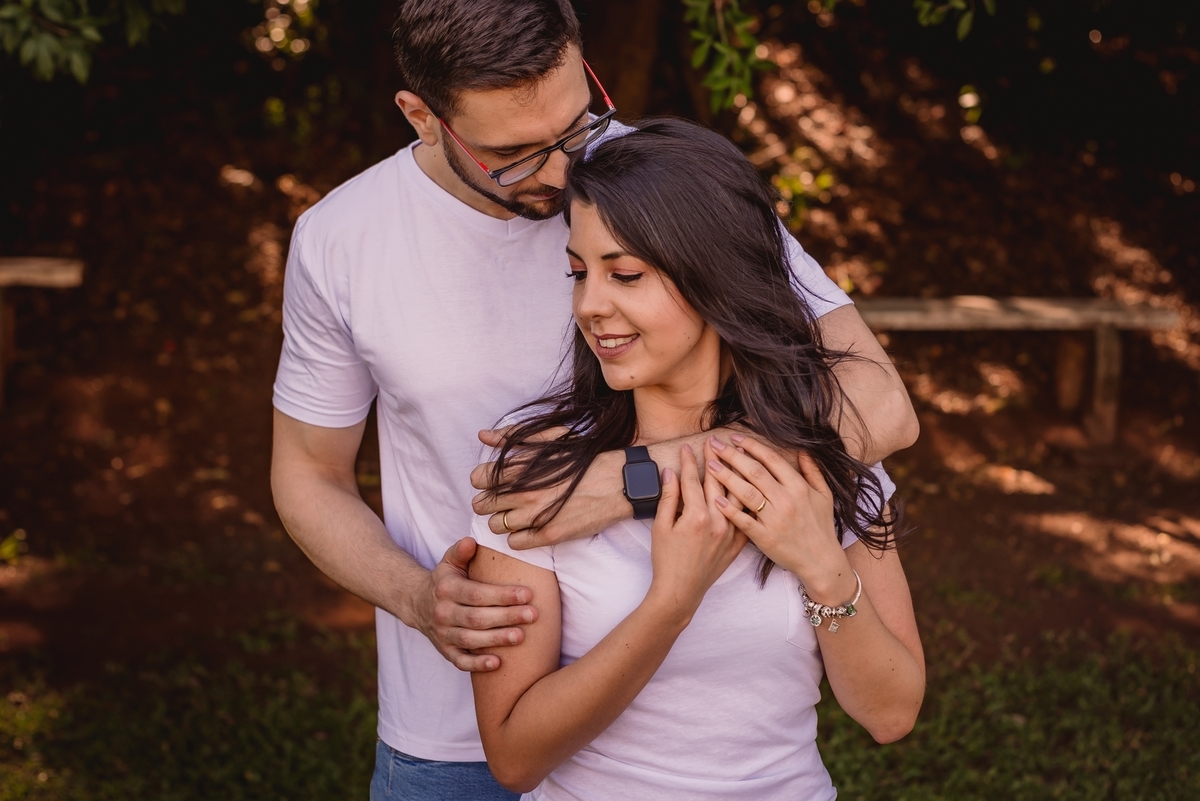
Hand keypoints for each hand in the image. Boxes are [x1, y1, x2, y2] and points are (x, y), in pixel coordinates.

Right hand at [412, 538, 538, 671]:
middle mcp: (442, 612)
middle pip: (476, 618)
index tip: (528, 594)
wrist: (417, 603)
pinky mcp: (444, 651)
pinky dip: (477, 664)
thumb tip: (471, 541)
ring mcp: (442, 634)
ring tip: (521, 636)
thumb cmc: (444, 580)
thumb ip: (461, 551)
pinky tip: (497, 663)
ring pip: (470, 640)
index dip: (502, 595)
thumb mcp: (449, 562)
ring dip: (496, 639)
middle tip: (533, 615)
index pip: (476, 593)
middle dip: (506, 617)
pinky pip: (460, 661)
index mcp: (446, 589)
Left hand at [471, 428, 624, 549]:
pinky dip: (517, 537)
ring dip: (502, 521)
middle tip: (502, 501)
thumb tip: (483, 436)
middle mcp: (525, 491)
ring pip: (496, 526)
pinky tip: (529, 528)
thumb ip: (513, 438)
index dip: (482, 481)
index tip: (492, 483)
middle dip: (488, 503)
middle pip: (482, 504)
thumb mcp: (550, 439)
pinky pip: (515, 543)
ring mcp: (537, 515)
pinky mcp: (550, 535)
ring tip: (517, 515)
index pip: (479, 478)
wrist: (617, 482)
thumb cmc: (584, 458)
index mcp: (523, 467)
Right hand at [646, 443, 746, 618]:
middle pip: (718, 481)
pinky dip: (748, 500)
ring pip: (738, 495)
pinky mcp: (738, 543)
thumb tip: (671, 473)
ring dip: (738, 473)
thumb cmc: (666, 560)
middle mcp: (717, 521)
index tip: (689, 447)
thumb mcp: (660, 526)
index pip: (692, 480)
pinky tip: (752, 486)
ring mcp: (731, 532)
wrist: (680, 591)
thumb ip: (668, 498)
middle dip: (716, 459)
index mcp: (696, 516)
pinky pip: (747, 516)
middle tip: (715, 441)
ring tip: (738, 455)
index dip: (689, 461)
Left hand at [706, 435, 851, 597]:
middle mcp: (786, 500)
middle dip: (732, 455)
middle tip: (714, 444)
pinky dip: (730, 510)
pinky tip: (715, 499)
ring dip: (726, 477)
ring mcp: (774, 519)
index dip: (752, 446)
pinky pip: (744, 521)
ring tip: (710, 465)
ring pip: (746, 492)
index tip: (735, 437)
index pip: (772, 460)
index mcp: (799, 488)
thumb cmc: (821, 527)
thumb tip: (803, 451)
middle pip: (754, 472)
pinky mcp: (765, 538)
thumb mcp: (824, 496)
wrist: (820, 561)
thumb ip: (813, 472)